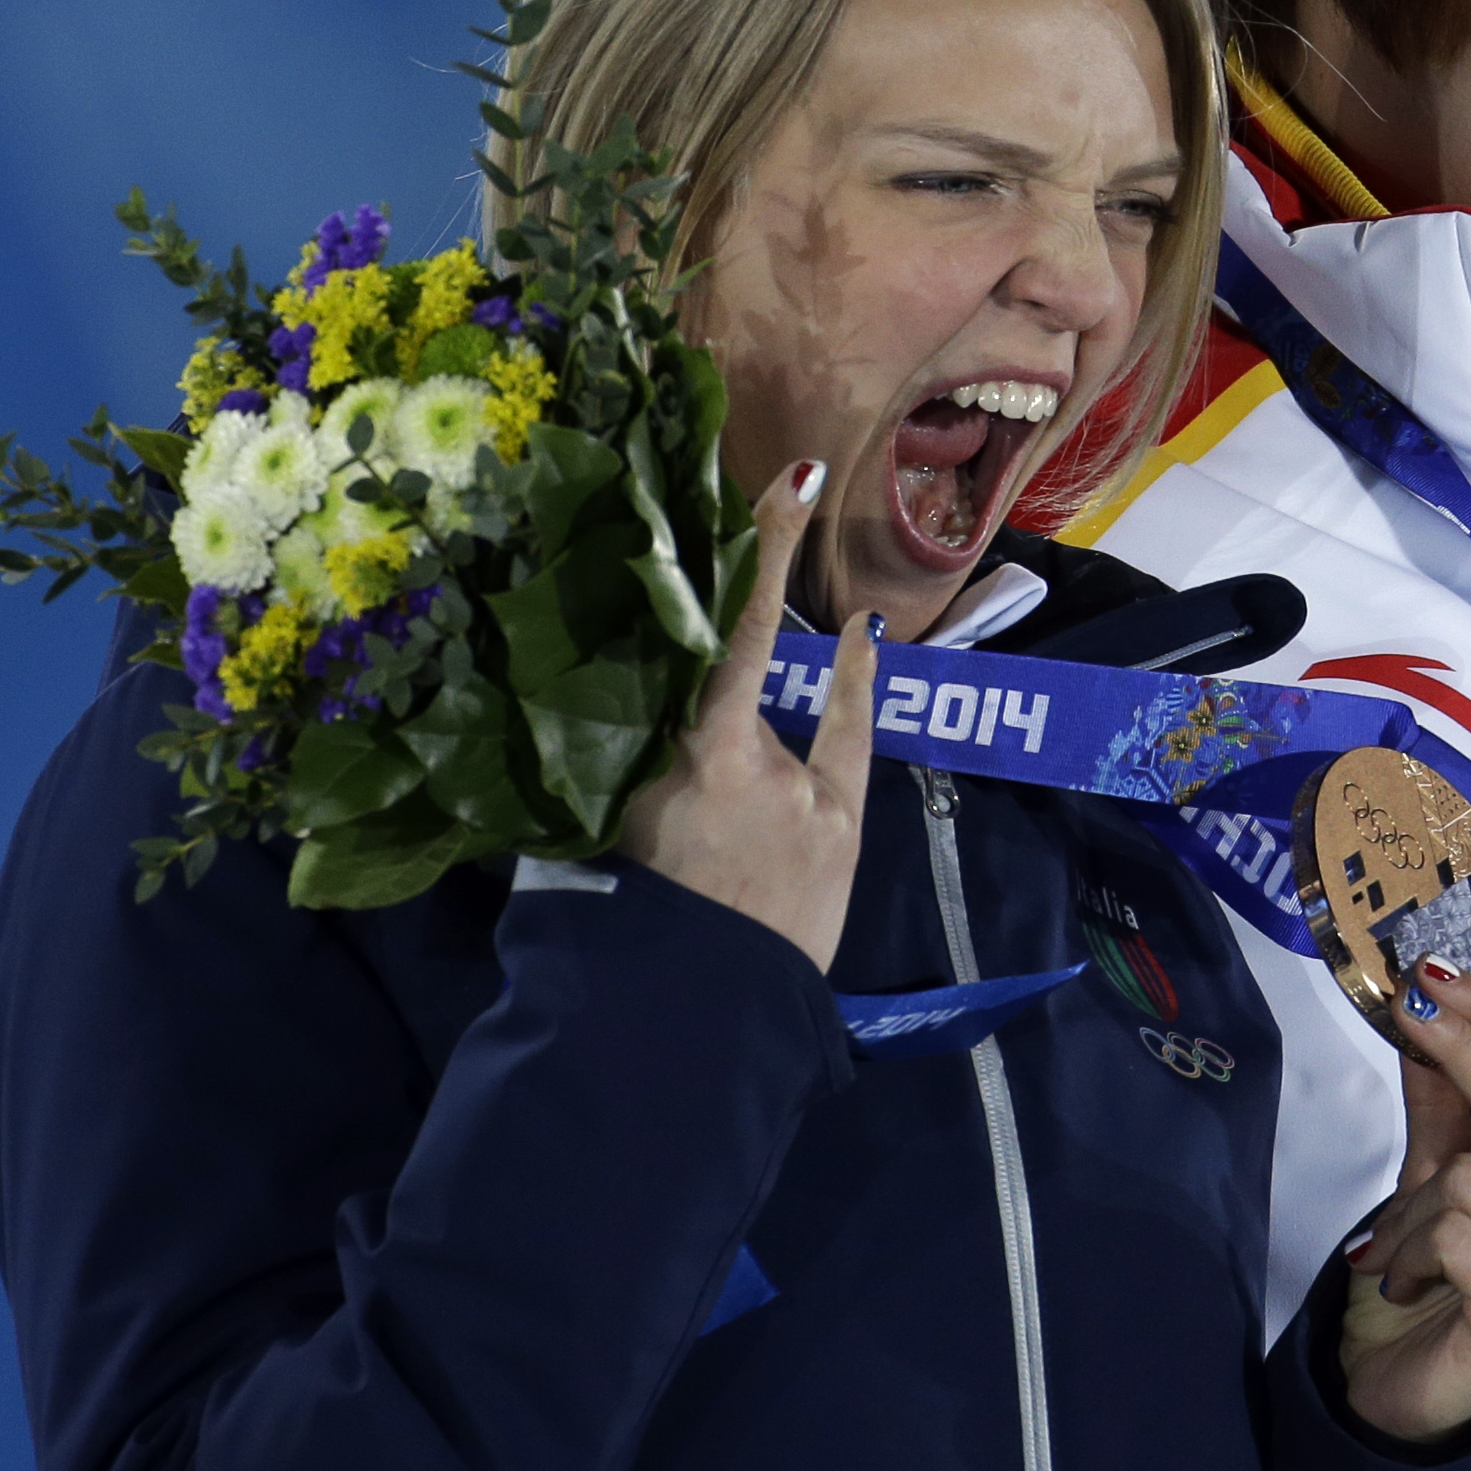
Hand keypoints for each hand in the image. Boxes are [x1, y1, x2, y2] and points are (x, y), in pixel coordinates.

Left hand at [613, 460, 881, 971]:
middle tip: (742, 481)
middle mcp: (661, 734)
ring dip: (688, 593)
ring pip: (657, 652)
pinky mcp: (608, 780)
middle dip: (719, 546)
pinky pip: (640, 694)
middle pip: (686, 617)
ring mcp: (627, 756)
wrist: (703, 997)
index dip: (774, 540)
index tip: (796, 472)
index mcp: (722, 739)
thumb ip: (850, 718)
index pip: (751, 617)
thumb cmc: (785, 910)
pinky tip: (679, 614)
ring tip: (714, 530)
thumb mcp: (839, 814)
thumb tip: (862, 635)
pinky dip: (668, 649)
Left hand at [1338, 962, 1470, 1443]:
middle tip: (1412, 1005)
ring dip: (1408, 1213)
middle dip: (1465, 1048)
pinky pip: (1453, 1235)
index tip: (1437, 974)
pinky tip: (1407, 1290)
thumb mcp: (1429, 1185)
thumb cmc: (1432, 1296)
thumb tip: (1427, 1013)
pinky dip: (1407, 1256)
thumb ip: (1442, 1108)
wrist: (1409, 1409)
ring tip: (1396, 1256)